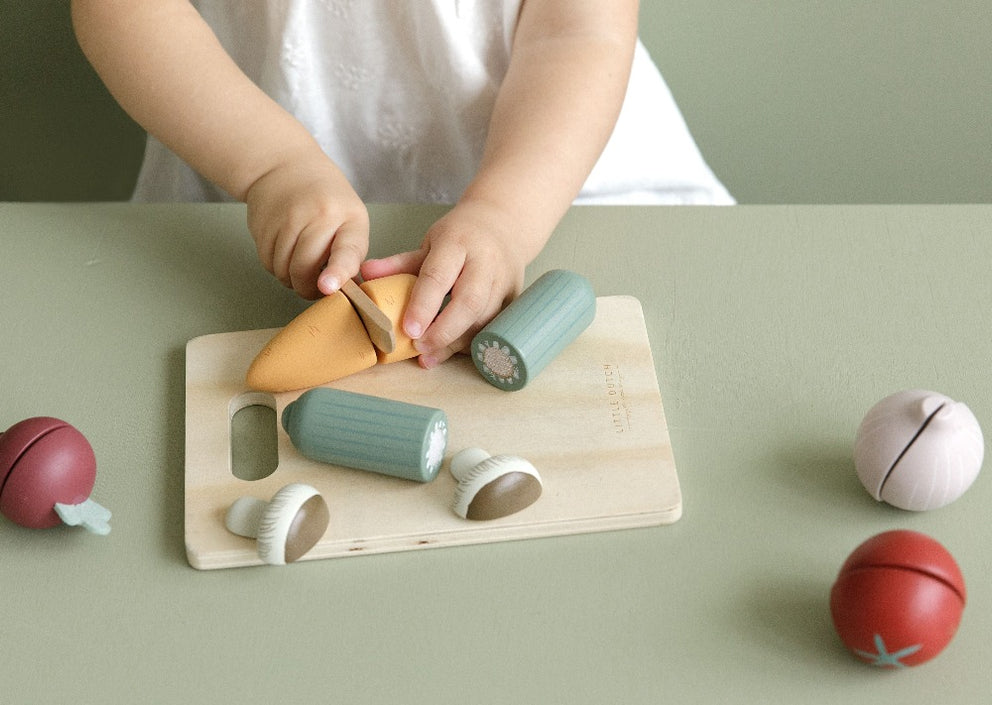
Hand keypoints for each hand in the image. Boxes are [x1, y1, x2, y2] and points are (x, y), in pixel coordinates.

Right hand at [246, 154, 368, 298]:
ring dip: (290, 279)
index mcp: (348, 217)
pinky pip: (267, 263)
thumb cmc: (326, 200)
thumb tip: (345, 291)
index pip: (346, 249)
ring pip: (282, 270)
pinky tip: (285, 254)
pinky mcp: (263, 224)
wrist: (285, 166)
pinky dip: (276, 267)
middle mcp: (317, 216)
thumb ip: (350, 254)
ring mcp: (286, 219)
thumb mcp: (350, 219)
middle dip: (308, 288)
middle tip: (314, 287)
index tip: (327, 287)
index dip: (338, 272)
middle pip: (304, 268)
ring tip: (300, 266)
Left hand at [360, 200, 530, 367]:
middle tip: (420, 347)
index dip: (423, 305)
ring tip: (430, 357)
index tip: (408, 329)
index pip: (439, 276)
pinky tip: (452, 352)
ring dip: (457, 342)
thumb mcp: (429, 243)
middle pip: (469, 302)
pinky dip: (473, 342)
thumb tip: (364, 275)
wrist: (504, 224)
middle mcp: (485, 261)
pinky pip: (495, 326)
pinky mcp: (515, 298)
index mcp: (458, 243)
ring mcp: (505, 281)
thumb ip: (398, 263)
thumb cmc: (460, 236)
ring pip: (484, 318)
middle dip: (444, 330)